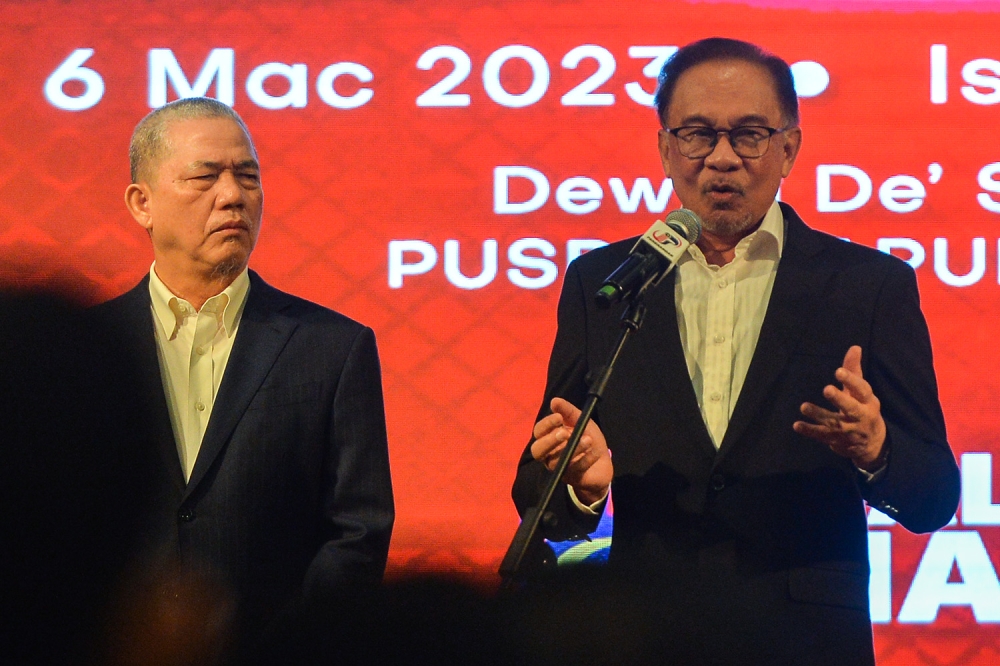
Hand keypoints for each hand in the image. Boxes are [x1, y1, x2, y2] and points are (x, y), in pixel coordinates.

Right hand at [530, 397, 612, 504]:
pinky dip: (586, 459)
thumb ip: (568, 411)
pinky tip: (595, 452)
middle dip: (549, 441)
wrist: (603, 462)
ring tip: (588, 440)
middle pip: (537, 451)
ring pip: (556, 462)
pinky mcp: (571, 478)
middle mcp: (549, 454)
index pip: (539, 432)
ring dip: (573, 449)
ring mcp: (559, 468)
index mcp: (549, 438)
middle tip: (564, 433)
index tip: (559, 417)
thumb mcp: (581, 421)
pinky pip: (575, 470)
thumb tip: (554, 401)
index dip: (547, 424)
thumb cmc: (588, 438)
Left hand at [793, 345, 886, 469]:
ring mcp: (848, 430)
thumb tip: (854, 347)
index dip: (851, 380)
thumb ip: (854, 370)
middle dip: (839, 399)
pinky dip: (809, 431)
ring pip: (833, 423)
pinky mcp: (836, 440)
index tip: (838, 371)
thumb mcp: (862, 392)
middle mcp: (860, 416)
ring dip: (818, 415)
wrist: (872, 444)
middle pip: (851, 408)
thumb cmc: (864, 409)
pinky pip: (822, 436)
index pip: (862, 390)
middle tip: (826, 389)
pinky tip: (797, 425)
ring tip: (804, 406)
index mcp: (868, 402)